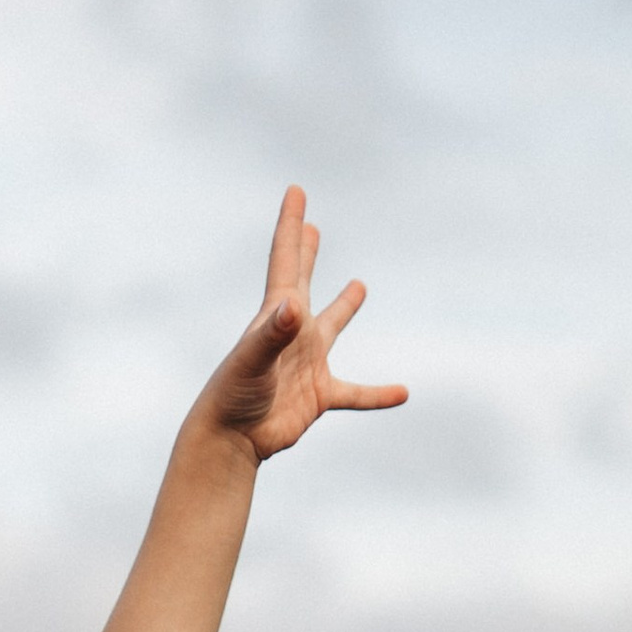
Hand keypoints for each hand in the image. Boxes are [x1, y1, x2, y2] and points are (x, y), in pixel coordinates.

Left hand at [197, 185, 404, 462]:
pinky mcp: (319, 395)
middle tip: (311, 228)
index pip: (285, 260)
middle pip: (302, 282)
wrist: (230, 440)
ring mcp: (307, 363)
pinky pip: (356, 393)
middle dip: (307, 253)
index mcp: (276, 315)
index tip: (295, 191)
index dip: (291, 225)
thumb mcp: (253, 361)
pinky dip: (377, 394)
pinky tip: (402, 392)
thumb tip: (294, 306)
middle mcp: (293, 333)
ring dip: (345, 307)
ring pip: (332, 328)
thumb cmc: (234, 397)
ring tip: (359, 285)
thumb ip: (273, 333)